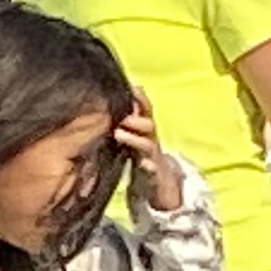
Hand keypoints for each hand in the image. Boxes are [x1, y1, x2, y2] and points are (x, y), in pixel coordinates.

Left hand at [113, 96, 181, 214]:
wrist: (159, 184)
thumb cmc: (141, 156)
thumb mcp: (133, 136)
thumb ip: (126, 120)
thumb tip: (111, 97)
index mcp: (145, 131)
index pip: (145, 110)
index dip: (140, 97)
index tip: (131, 86)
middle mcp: (151, 141)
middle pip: (148, 125)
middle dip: (134, 118)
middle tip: (119, 115)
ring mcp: (153, 157)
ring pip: (147, 145)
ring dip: (134, 138)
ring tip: (118, 133)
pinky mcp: (154, 175)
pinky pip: (152, 170)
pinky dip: (148, 166)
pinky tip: (143, 164)